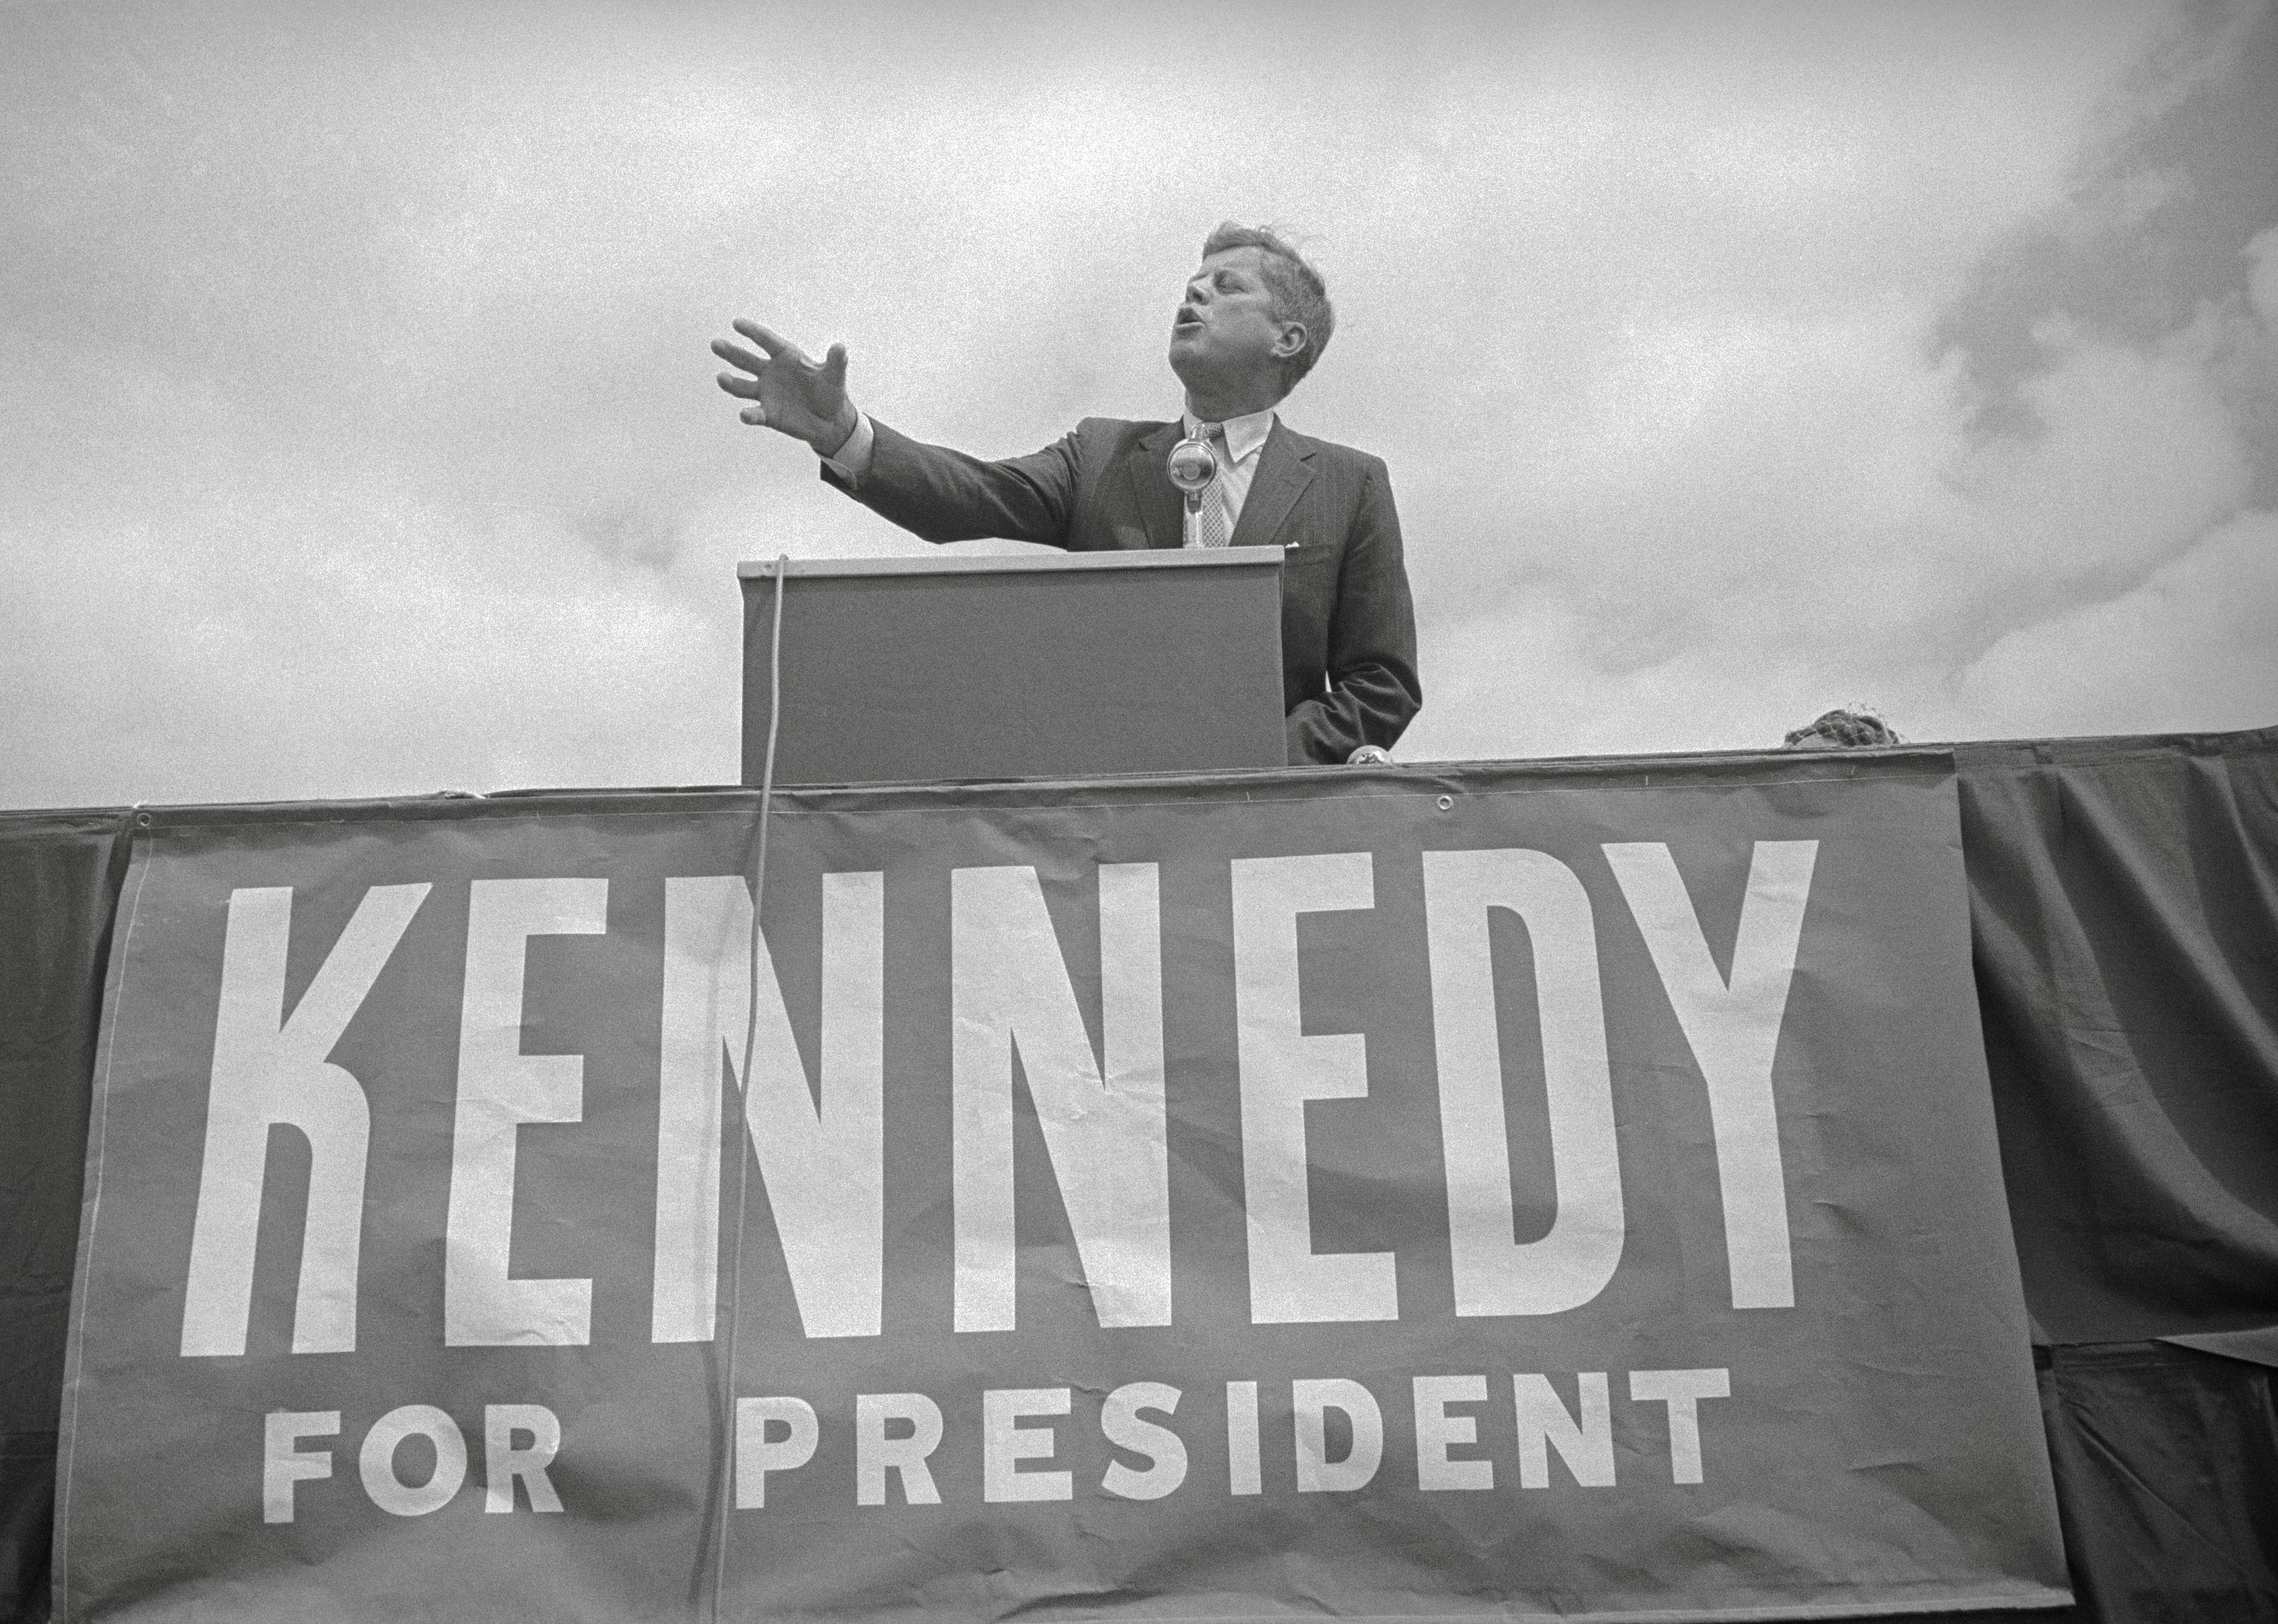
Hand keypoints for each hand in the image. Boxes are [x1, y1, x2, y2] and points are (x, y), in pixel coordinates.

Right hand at [712, 319, 859, 455]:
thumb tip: (840, 347)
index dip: (752, 332)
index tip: (737, 323)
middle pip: (746, 360)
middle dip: (731, 352)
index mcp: (785, 356)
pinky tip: (745, 415)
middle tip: (715, 344)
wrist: (829, 420)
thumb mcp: (835, 376)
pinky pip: (755, 413)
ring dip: (730, 383)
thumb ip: (836, 362)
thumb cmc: (831, 391)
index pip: (766, 340)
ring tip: (721, 378)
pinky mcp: (768, 414)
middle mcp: (770, 372)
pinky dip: (749, 415)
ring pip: (742, 386)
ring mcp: (766, 393)